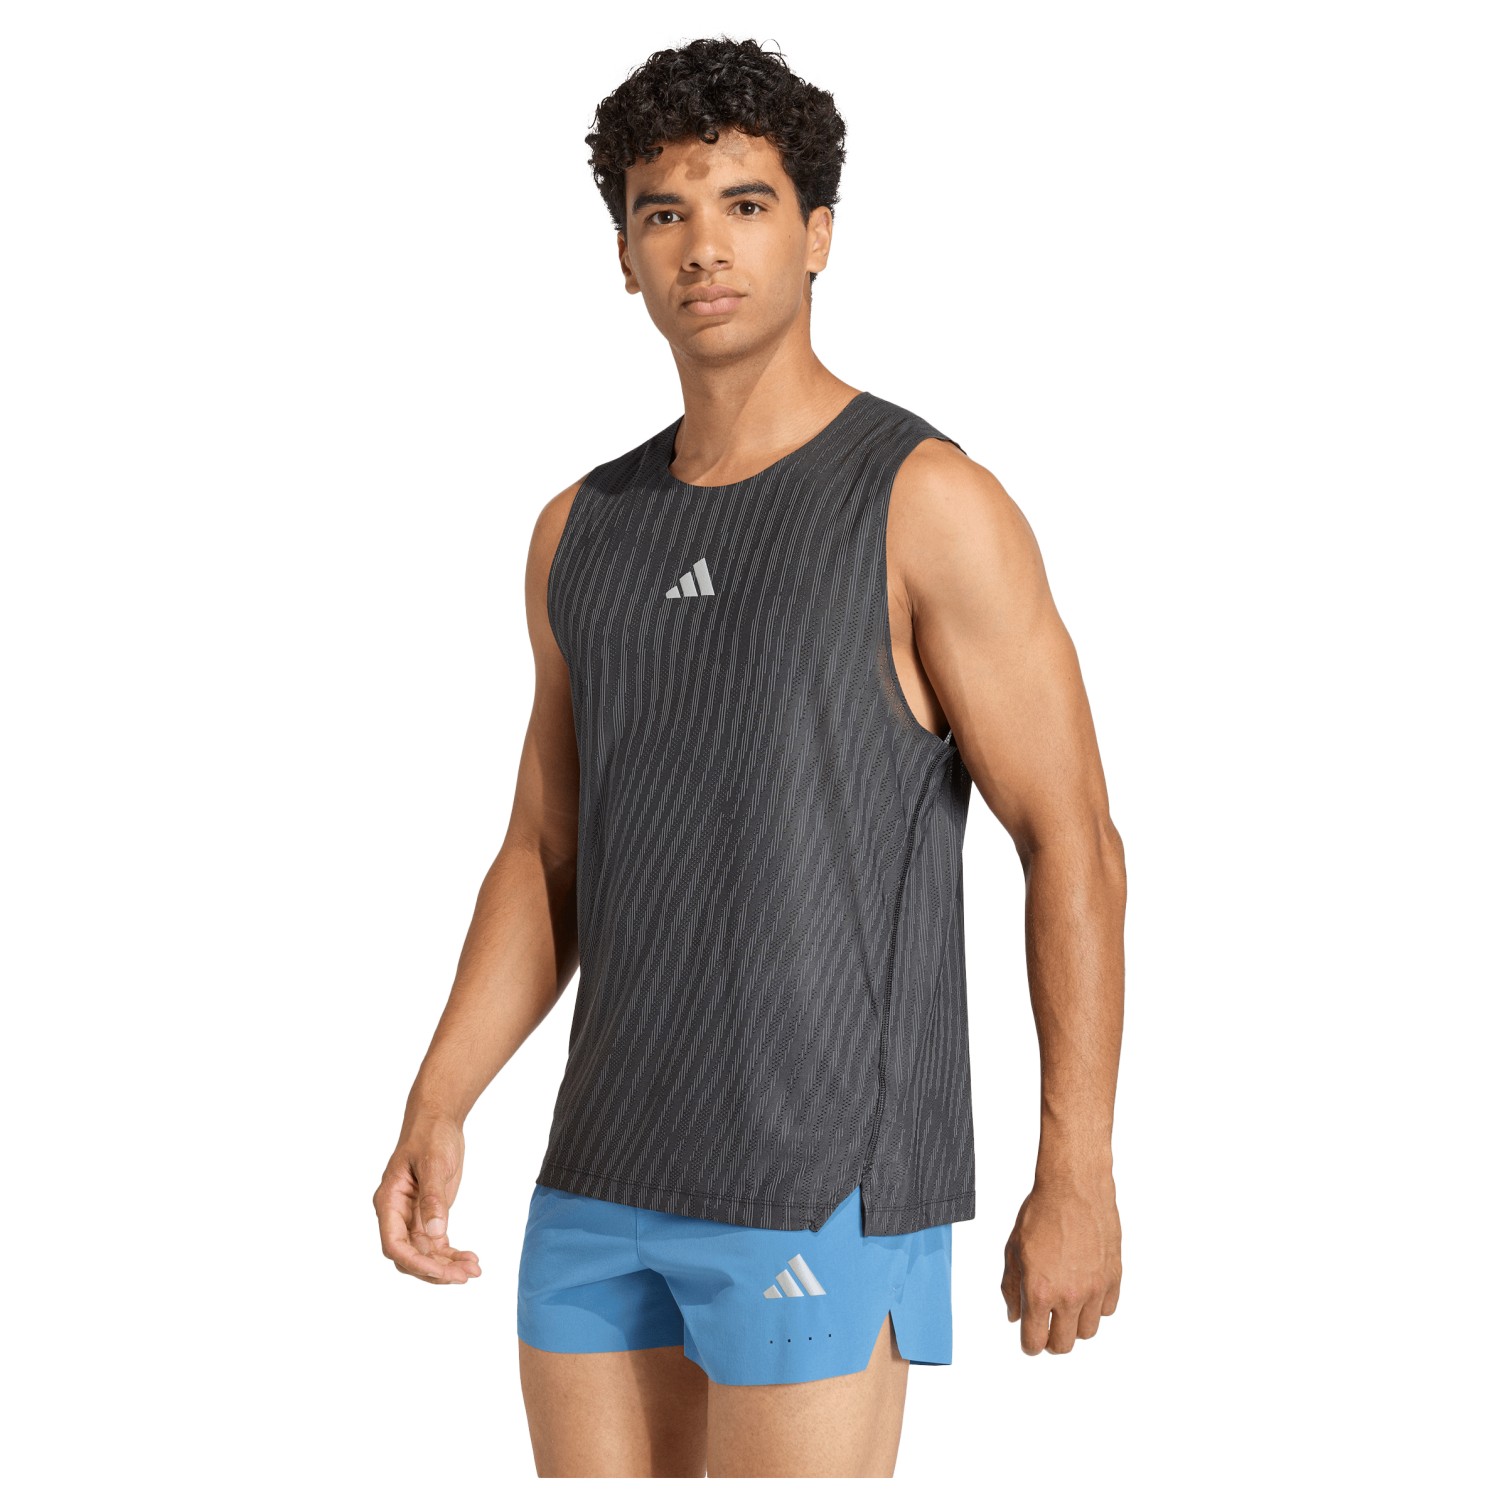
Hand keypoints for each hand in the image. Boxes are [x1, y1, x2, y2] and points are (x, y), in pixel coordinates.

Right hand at [373, 1115, 481, 1284]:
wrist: (438, 1119)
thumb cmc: (430, 1136)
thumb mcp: (434, 1164)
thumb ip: (434, 1198)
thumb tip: (437, 1232)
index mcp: (389, 1202)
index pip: (394, 1245)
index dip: (417, 1263)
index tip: (443, 1271)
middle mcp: (396, 1214)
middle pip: (409, 1256)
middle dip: (435, 1270)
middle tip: (465, 1276)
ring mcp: (412, 1216)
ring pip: (424, 1254)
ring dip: (447, 1265)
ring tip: (474, 1270)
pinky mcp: (428, 1215)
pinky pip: (437, 1244)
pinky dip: (452, 1254)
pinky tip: (471, 1260)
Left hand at [1001, 1176, 1120, 1353]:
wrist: (1074, 1189)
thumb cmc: (1042, 1213)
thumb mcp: (1013, 1250)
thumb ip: (1012, 1287)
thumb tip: (1015, 1314)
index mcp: (1040, 1291)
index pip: (1035, 1341)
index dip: (1029, 1344)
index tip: (1030, 1340)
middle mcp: (1070, 1296)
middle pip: (1064, 1345)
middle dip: (1052, 1341)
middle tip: (1047, 1328)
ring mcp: (1095, 1289)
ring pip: (1088, 1331)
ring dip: (1075, 1325)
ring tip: (1066, 1308)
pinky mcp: (1113, 1278)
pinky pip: (1107, 1310)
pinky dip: (1096, 1307)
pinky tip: (1085, 1292)